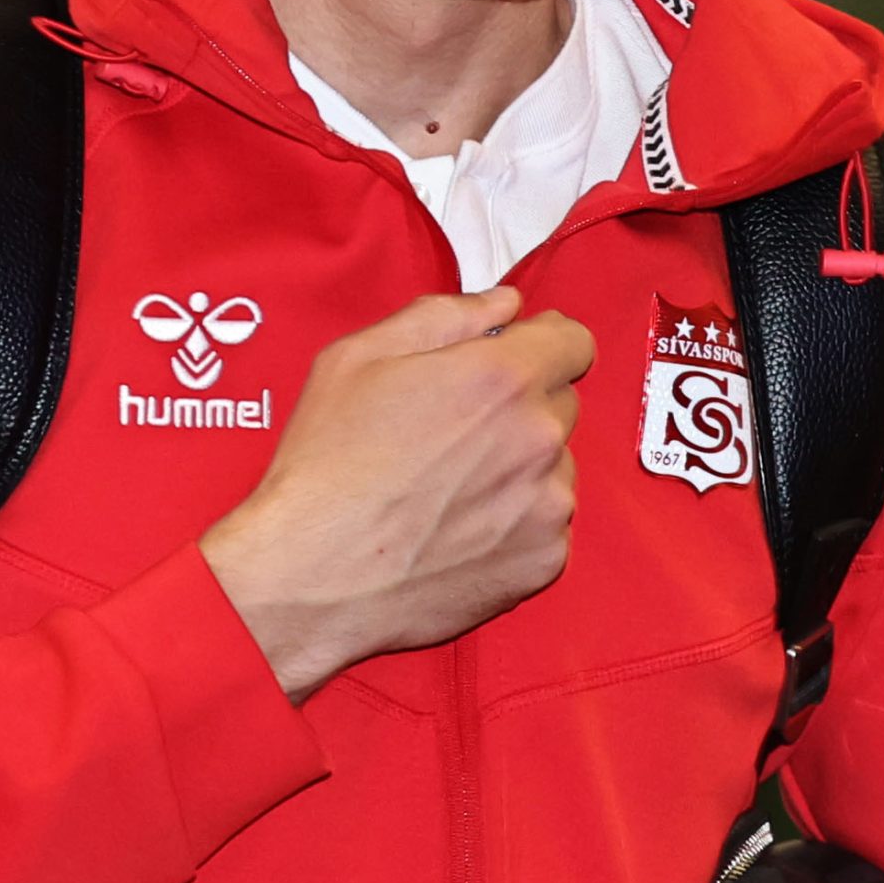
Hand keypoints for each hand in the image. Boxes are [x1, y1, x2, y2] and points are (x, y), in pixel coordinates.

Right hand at [200, 286, 590, 701]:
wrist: (311, 578)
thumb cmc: (325, 468)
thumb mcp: (358, 357)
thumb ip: (443, 315)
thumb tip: (503, 304)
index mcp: (500, 377)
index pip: (573, 341)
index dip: (543, 342)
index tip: (518, 355)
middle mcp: (538, 438)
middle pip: (561, 402)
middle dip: (520, 406)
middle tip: (455, 430)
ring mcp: (548, 506)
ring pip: (555, 466)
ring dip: (520, 467)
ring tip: (449, 487)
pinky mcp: (543, 562)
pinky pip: (547, 524)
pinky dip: (515, 523)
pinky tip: (459, 528)